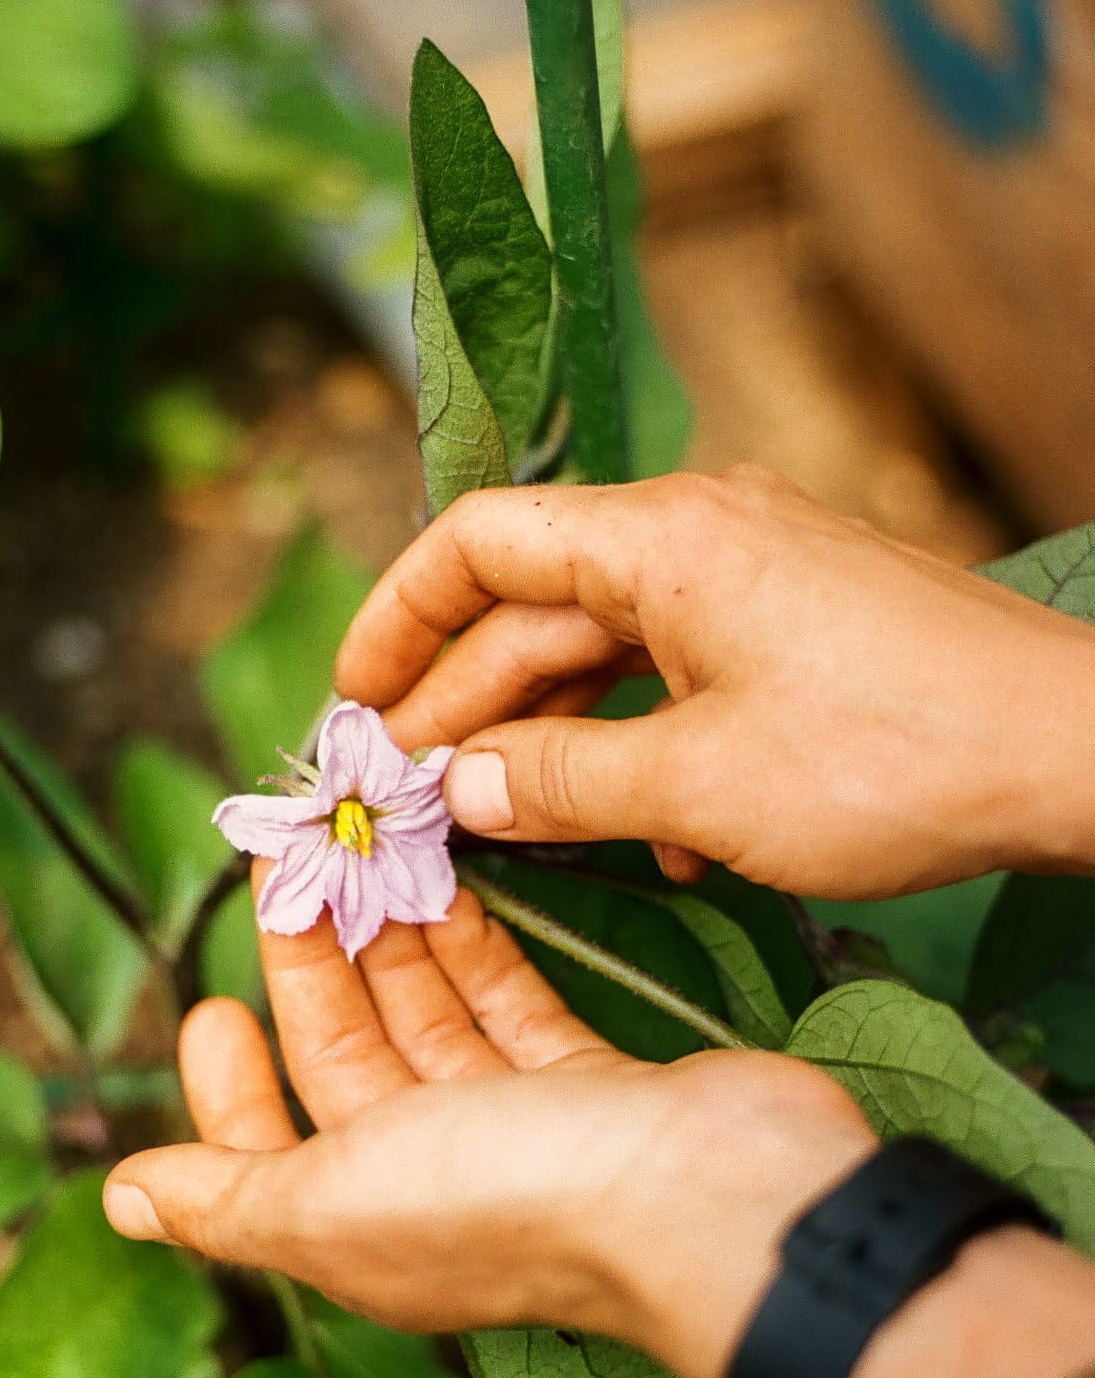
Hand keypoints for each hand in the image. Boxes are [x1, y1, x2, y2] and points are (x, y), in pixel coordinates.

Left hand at [104, 886, 1094, 1377]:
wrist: (713, 1197)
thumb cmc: (515, 1196)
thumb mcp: (336, 1202)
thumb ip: (229, 1198)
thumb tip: (121, 1200)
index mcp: (361, 1225)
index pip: (266, 1150)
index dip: (228, 1082)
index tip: (209, 999)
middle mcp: (435, 1183)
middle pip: (350, 1060)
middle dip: (310, 964)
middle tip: (287, 864)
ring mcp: (519, 1132)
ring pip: (430, 1021)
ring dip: (389, 942)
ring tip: (355, 851)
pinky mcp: (590, 1083)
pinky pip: (511, 1006)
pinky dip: (476, 951)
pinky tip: (446, 886)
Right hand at [334, 468, 1094, 896]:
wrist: (1078, 754)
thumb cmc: (890, 757)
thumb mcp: (697, 783)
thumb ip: (557, 782)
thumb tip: (454, 791)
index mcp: (662, 539)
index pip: (482, 542)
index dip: (400, 617)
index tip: (354, 700)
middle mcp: (701, 537)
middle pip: (538, 611)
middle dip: (467, 708)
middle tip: (409, 799)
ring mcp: (757, 582)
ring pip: (612, 657)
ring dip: (557, 745)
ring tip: (506, 834)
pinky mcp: (800, 632)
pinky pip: (686, 681)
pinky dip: (648, 751)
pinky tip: (652, 840)